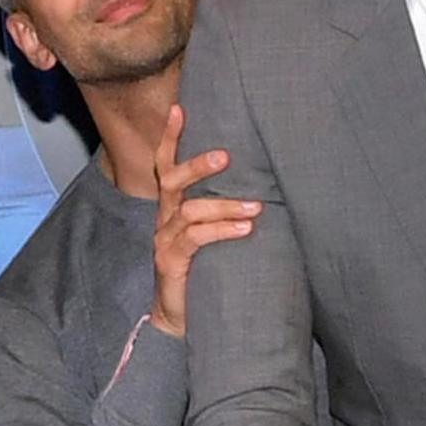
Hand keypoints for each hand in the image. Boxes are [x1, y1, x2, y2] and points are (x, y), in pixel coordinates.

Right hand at [148, 104, 259, 338]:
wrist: (179, 317)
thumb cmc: (203, 269)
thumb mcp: (211, 233)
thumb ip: (223, 210)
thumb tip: (261, 185)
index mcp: (172, 206)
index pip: (166, 164)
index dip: (170, 137)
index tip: (179, 108)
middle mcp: (164, 218)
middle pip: (171, 180)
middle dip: (197, 165)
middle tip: (226, 156)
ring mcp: (164, 239)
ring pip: (190, 211)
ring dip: (225, 205)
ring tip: (256, 206)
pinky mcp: (170, 261)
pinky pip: (194, 239)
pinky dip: (221, 230)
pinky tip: (245, 229)